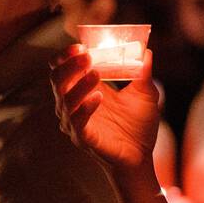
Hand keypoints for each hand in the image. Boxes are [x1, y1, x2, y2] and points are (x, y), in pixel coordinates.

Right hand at [50, 44, 159, 173]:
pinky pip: (76, 121)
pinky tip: (98, 97)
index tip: (81, 45)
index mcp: (85, 89)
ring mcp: (76, 122)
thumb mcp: (145, 93)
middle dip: (69, 66)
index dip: (67, 56)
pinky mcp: (83, 138)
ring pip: (64, 100)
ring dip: (78, 84)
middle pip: (57, 80)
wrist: (142, 156)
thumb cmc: (138, 125)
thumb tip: (146, 49)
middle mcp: (74, 104)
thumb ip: (143, 71)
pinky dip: (85, 108)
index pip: (63, 68)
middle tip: (86, 56)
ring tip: (96, 74)